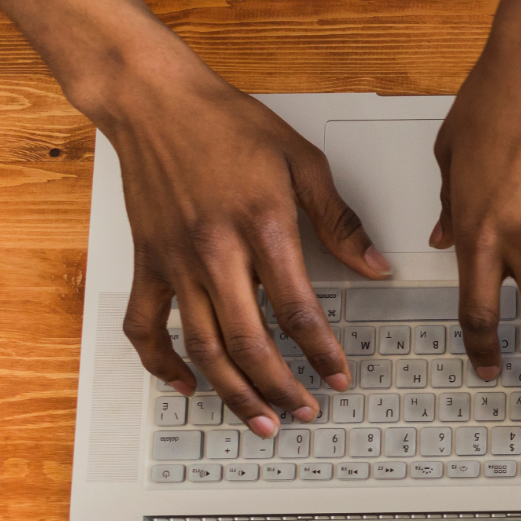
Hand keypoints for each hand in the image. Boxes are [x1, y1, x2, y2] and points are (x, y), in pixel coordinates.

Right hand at [114, 66, 391, 433]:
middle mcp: (216, 252)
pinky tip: (186, 384)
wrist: (155, 100)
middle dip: (282, 388)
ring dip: (233, 392)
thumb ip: (339, 220)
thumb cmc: (227, 123)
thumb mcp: (302, 160)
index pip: (298, 310)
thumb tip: (374, 264)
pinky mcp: (147, 263)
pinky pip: (146, 327)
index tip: (339, 376)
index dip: (323, 352)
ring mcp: (176, 262)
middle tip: (305, 412)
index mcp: (263, 227)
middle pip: (251, 343)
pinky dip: (162, 363)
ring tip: (260, 419)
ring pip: (203, 346)